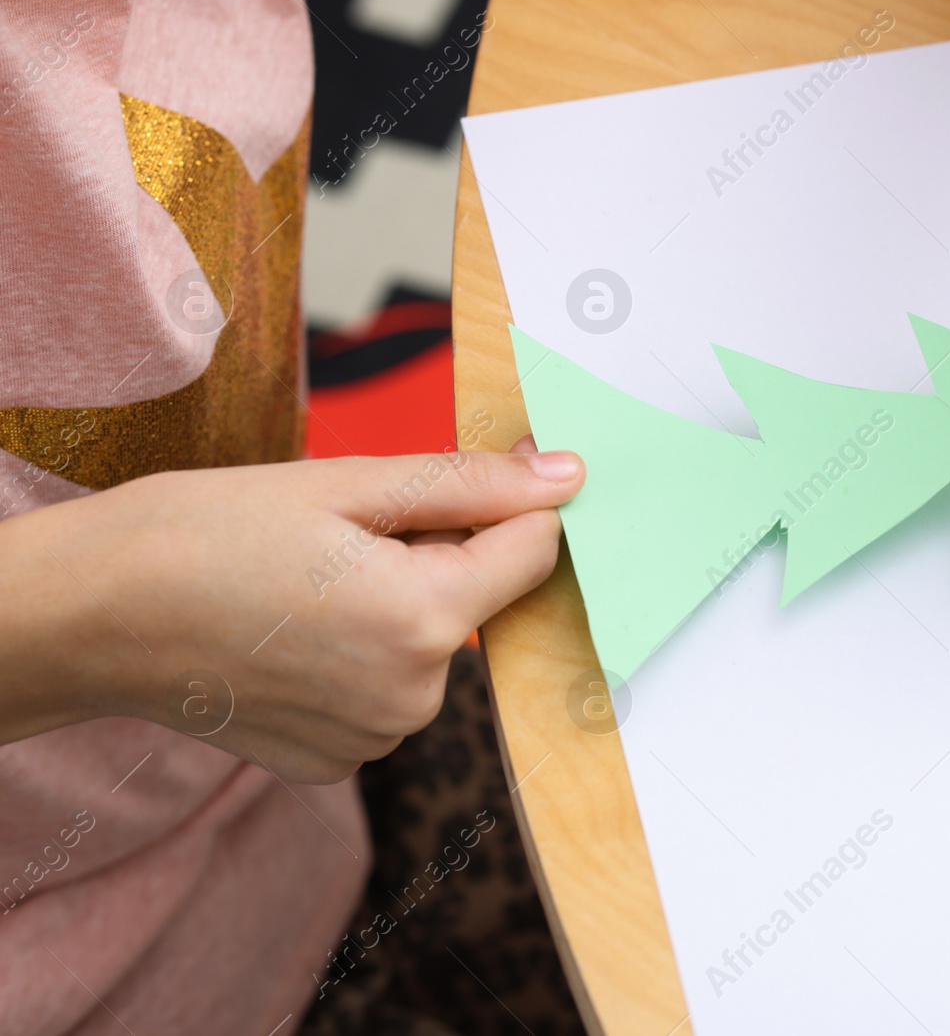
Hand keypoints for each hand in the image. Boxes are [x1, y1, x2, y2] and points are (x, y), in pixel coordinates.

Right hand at [0, 437, 582, 781]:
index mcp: (426, 619)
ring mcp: (376, 740)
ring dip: (399, 609)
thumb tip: (566, 476)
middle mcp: (416, 698)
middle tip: (343, 539)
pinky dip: (359, 660)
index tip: (453, 488)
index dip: (504, 507)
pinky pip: (387, 693)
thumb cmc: (207, 531)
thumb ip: (474, 484)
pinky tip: (294, 637)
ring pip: (432, 647)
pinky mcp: (337, 763)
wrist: (92, 614)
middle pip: (479, 599)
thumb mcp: (349, 483)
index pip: (536, 550)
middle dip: (439, 557)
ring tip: (308, 587)